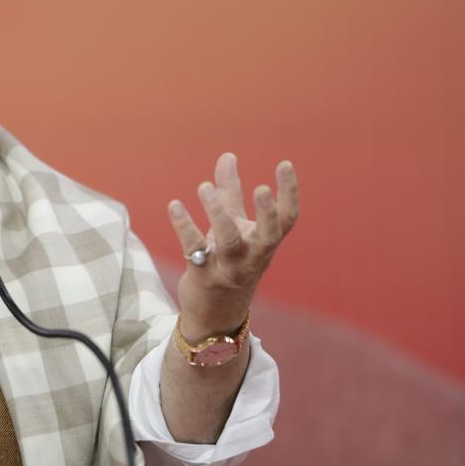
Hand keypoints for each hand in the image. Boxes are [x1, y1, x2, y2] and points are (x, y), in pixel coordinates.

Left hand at [167, 153, 298, 341]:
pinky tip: (175, 205)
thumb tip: (227, 155)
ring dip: (217, 213)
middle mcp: (252, 256)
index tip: (284, 164)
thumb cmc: (227, 258)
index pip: (286, 219)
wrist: (214, 310)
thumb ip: (230, 191)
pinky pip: (193, 249)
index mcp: (264, 242)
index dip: (290, 192)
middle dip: (267, 213)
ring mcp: (228, 267)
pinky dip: (184, 226)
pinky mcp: (202, 275)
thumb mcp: (233, 224)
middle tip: (261, 188)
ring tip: (204, 187)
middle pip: (268, 235)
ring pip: (228, 241)